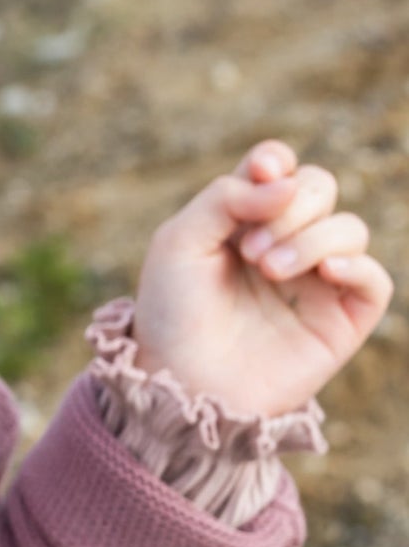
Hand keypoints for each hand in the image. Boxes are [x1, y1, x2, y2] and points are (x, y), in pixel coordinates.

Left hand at [126, 139, 392, 418]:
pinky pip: (375, 281)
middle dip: (291, 206)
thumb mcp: (178, 243)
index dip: (277, 163)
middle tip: (250, 250)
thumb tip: (286, 184)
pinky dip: (358, 266)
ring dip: (312, 238)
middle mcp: (284, 247)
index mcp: (243, 224)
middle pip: (320, 189)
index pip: (280, 171)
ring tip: (268, 270)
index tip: (262, 172)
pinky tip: (327, 271)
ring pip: (349, 229)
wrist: (176, 383)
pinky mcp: (337, 323)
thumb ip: (226, 197)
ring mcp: (314, 284)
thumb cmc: (170, 316)